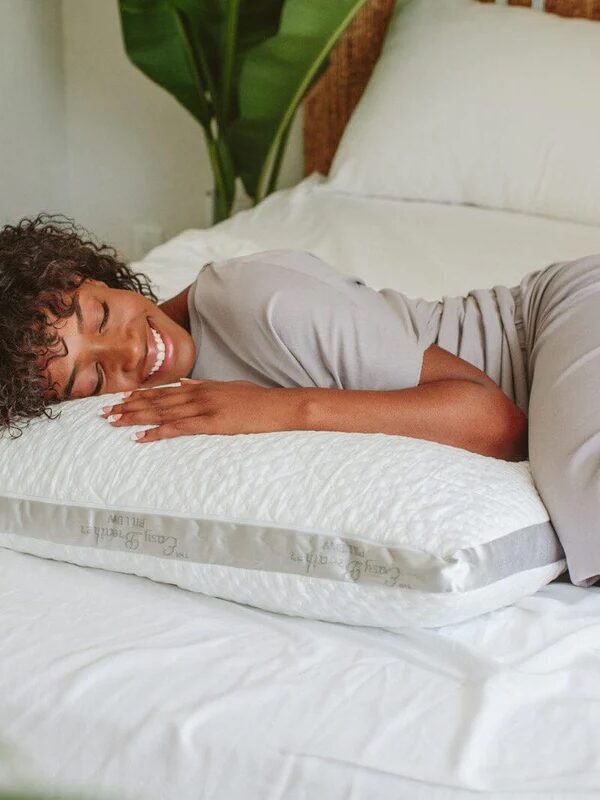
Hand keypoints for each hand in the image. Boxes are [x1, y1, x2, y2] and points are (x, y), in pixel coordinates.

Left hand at [100, 378, 305, 442]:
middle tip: (105, 412)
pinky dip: (157, 432)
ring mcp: (203, 408)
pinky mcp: (211, 423)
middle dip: (129, 406)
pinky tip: (141, 437)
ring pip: (161, 412)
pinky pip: (178, 428)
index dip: (140, 395)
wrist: (277, 407)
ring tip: (114, 422)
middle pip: (156, 401)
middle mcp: (198, 394)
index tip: (120, 399)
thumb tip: (184, 384)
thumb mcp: (228, 387)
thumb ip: (204, 385)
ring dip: (135, 418)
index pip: (163, 391)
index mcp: (201, 387)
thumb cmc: (256, 400)